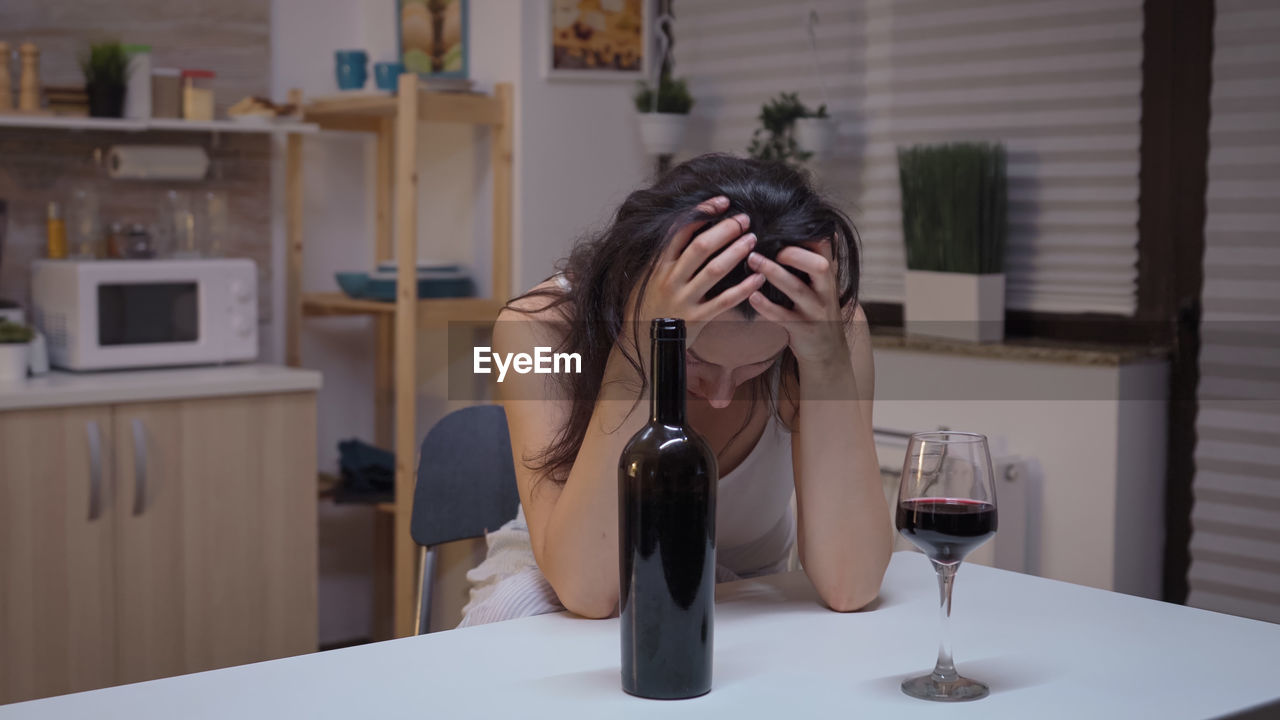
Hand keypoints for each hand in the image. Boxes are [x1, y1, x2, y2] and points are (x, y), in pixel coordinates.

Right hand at [625, 195, 765, 346]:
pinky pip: (725, 301)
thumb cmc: (646, 304)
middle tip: (744, 219)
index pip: (681, 230)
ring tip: (752, 239)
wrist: (640, 342)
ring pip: (715, 270)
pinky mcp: (698, 318)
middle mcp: (671, 279)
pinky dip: (744, 288)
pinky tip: (758, 277)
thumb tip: (686, 225)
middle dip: (725, 229)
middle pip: (702, 246)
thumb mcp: (646, 275)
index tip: (722, 201)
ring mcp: (685, 299)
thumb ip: (664, 254)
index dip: (703, 212)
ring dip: (737, 252)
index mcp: (659, 265)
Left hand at [745, 240, 849, 367]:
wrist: (827, 349)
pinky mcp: (802, 329)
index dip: (809, 232)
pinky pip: (783, 316)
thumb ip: (816, 260)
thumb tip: (814, 229)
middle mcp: (825, 290)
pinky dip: (766, 306)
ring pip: (797, 289)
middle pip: (819, 266)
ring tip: (752, 260)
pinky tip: (751, 296)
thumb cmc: (818, 308)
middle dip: (794, 254)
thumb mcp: (823, 283)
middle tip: (767, 245)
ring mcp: (815, 310)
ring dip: (774, 273)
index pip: (826, 246)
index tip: (783, 224)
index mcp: (828, 275)